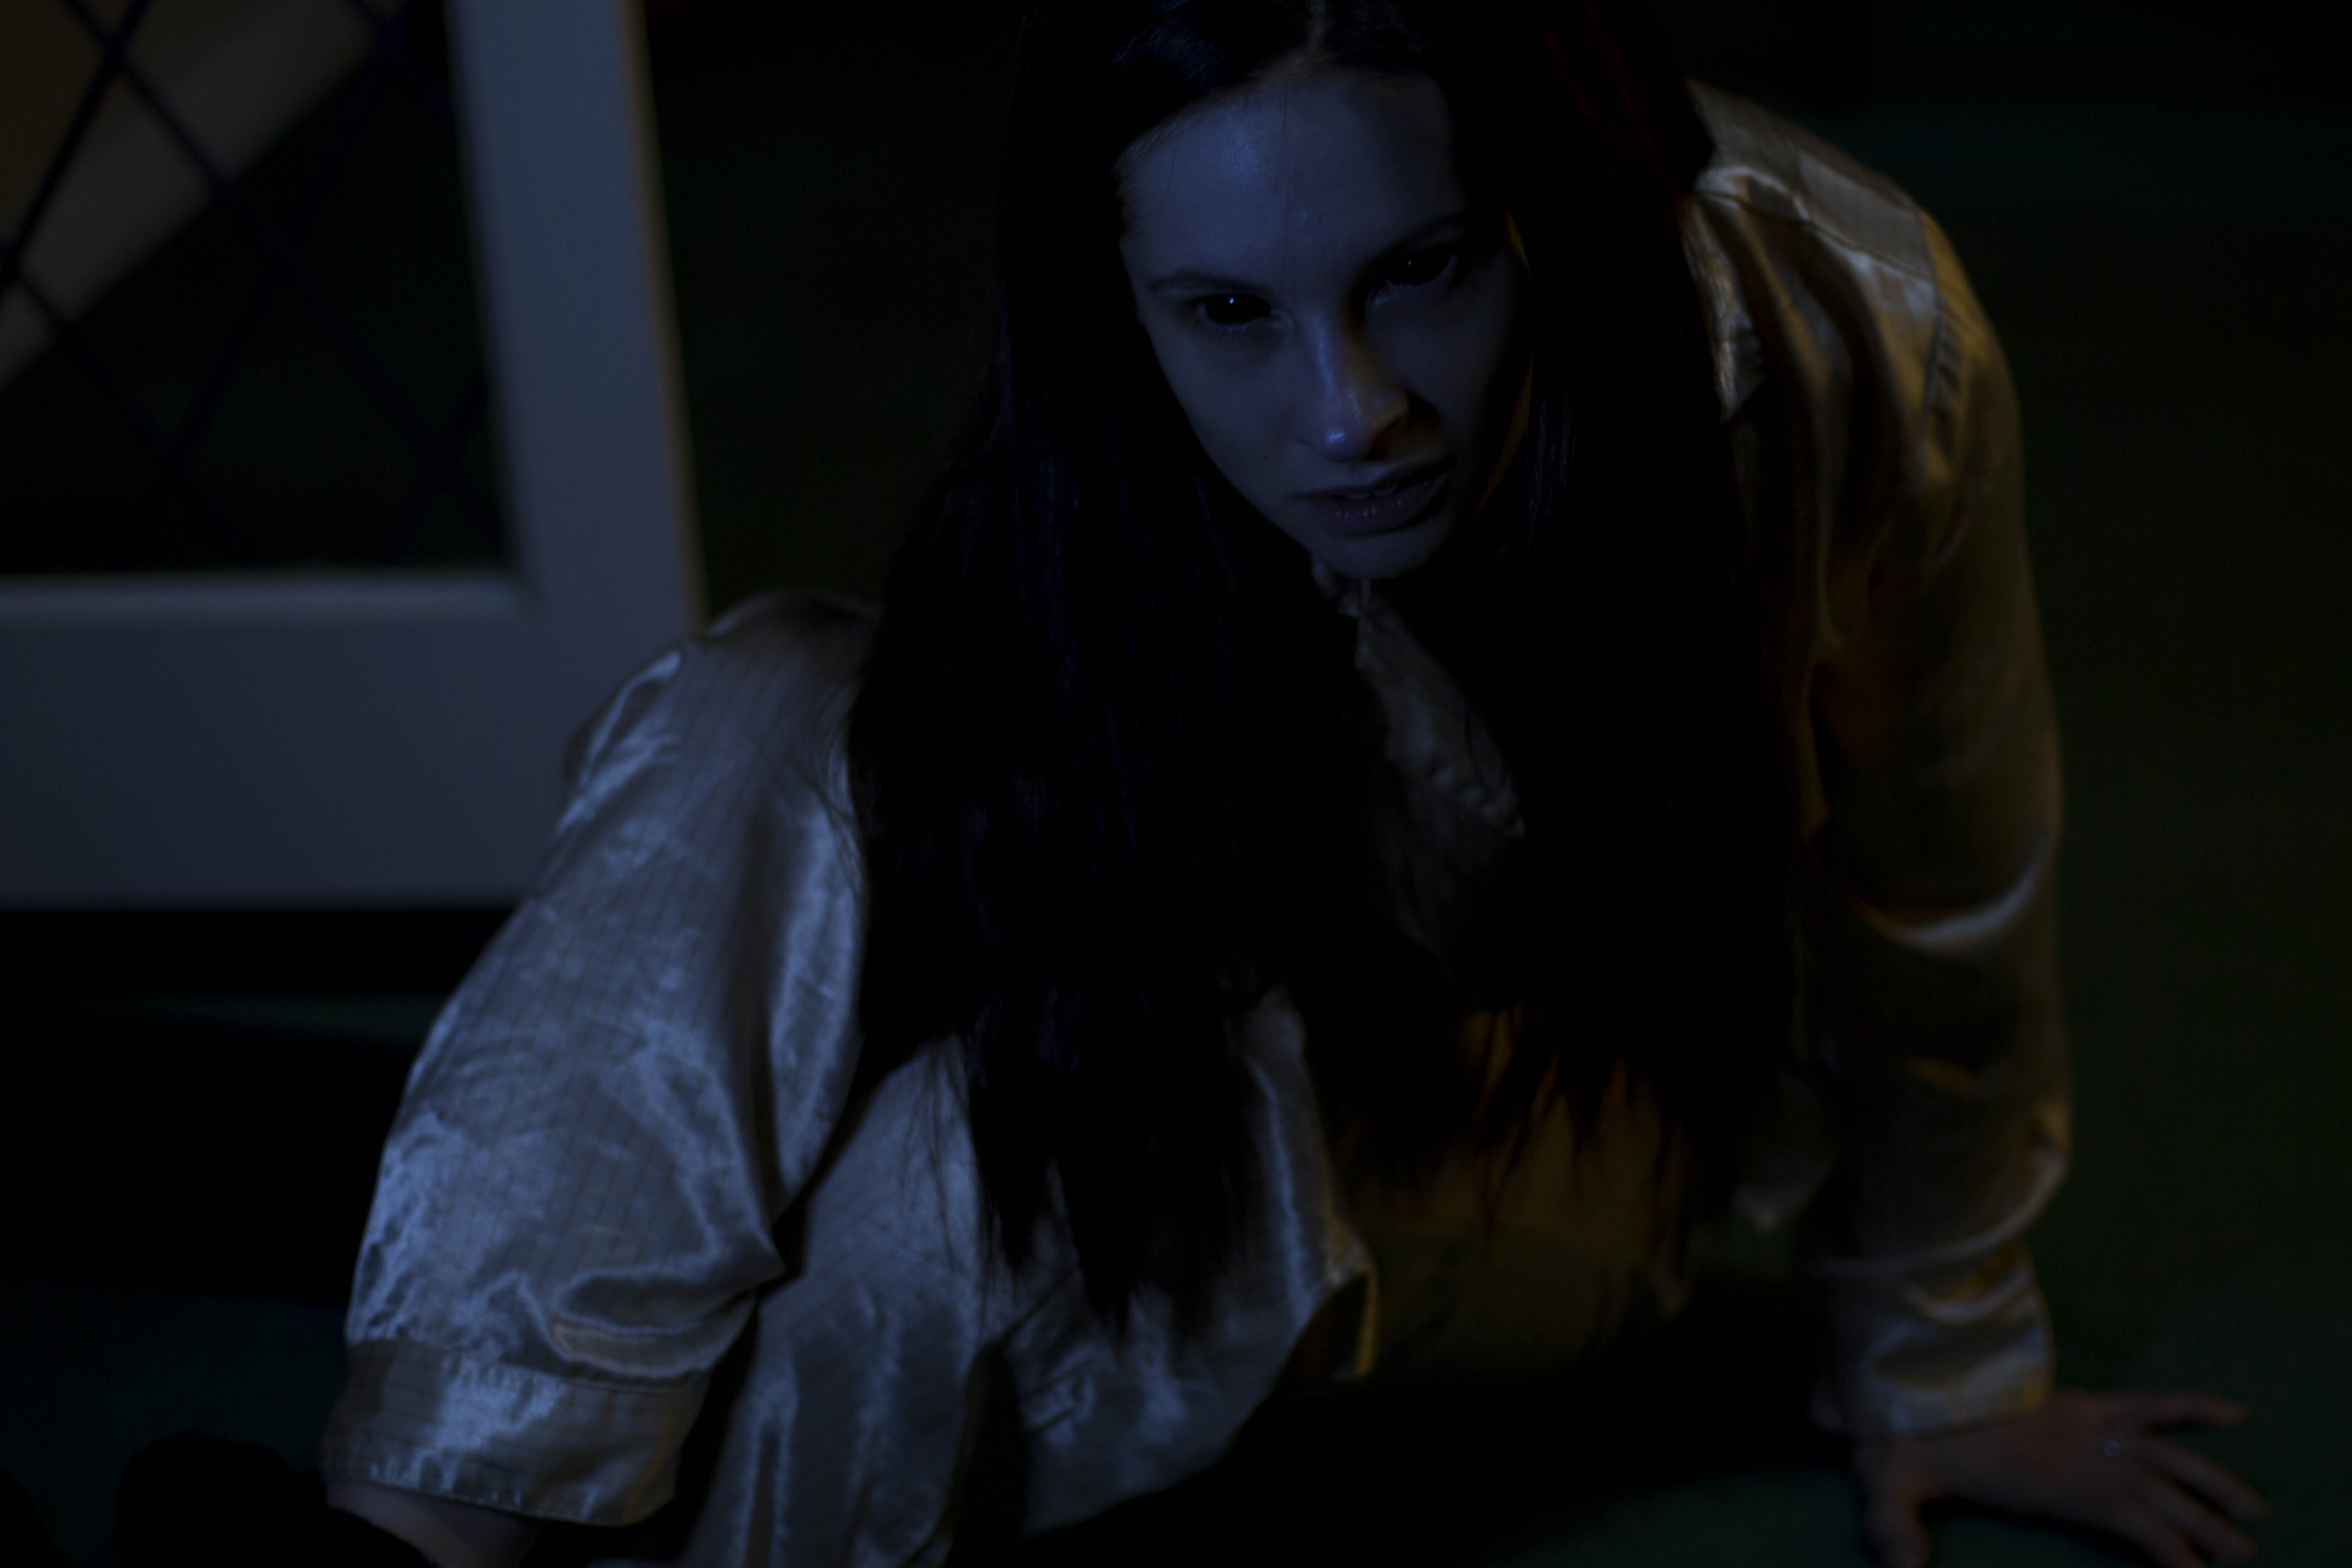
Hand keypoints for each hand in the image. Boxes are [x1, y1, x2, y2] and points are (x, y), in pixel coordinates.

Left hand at [1852, 1388, 2266, 1567]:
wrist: (1899, 1375)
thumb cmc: (1898, 1438)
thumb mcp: (1887, 1488)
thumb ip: (1895, 1532)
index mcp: (2036, 1475)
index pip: (2117, 1510)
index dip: (2161, 1541)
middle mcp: (2068, 1448)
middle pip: (2150, 1486)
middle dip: (2200, 1522)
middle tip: (2243, 1554)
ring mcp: (2077, 1419)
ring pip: (2158, 1447)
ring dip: (2208, 1476)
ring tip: (2252, 1510)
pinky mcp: (2077, 1399)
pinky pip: (2142, 1399)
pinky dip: (2189, 1404)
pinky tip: (2232, 1414)